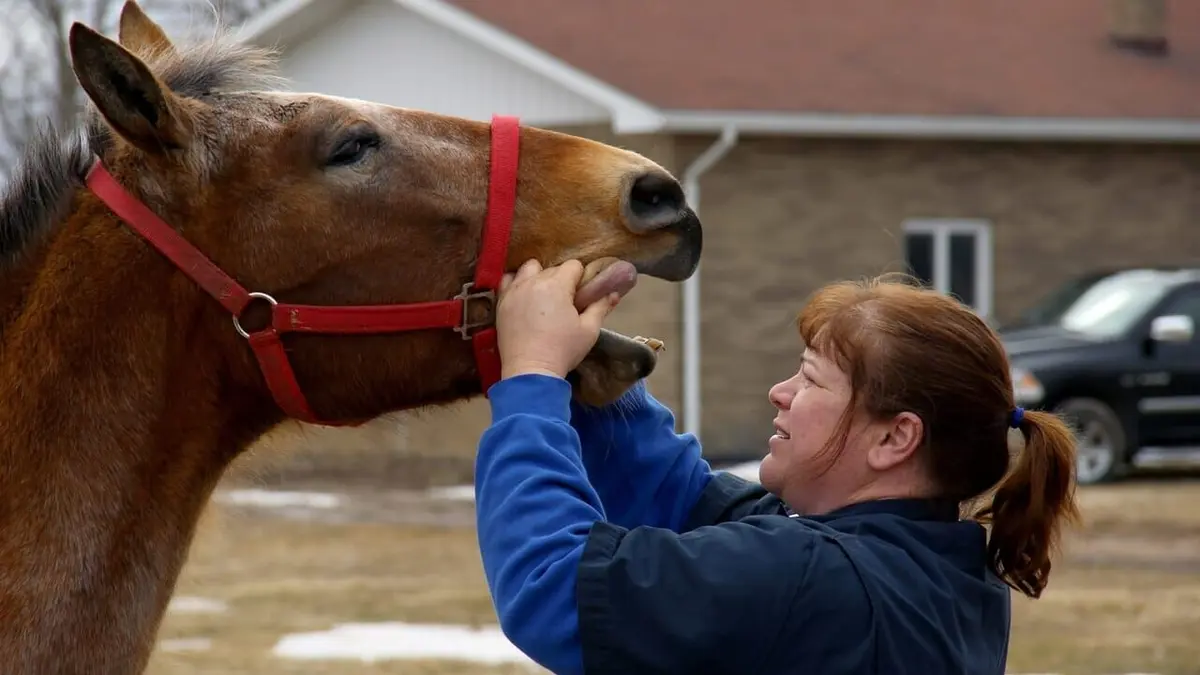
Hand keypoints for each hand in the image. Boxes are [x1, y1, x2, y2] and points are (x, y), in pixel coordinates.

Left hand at [496, 259, 621, 379]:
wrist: (530, 371)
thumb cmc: (563, 350)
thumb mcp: (589, 330)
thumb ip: (601, 307)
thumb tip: (613, 293)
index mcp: (557, 285)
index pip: (573, 266)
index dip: (580, 279)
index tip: (581, 295)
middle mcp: (533, 281)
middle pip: (552, 268)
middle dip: (561, 280)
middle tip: (565, 303)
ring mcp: (514, 291)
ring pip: (528, 269)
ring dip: (538, 276)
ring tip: (542, 296)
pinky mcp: (502, 302)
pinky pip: (508, 280)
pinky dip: (516, 283)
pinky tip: (523, 297)